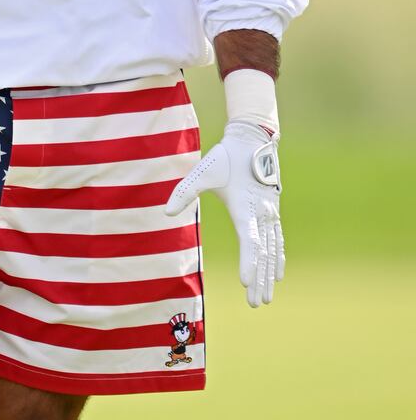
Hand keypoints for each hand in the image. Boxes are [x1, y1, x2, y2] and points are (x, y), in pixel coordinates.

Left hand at [165, 121, 283, 306]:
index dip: (249, 262)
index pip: (249, 241)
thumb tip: (166, 212)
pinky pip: (278, 240)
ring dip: (268, 274)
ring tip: (265, 298)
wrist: (252, 140)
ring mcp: (270, 213)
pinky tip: (277, 275)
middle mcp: (262, 214)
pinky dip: (278, 259)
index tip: (246, 282)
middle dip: (259, 279)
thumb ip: (185, 192)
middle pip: (263, 253)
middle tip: (255, 303)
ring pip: (272, 250)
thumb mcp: (203, 171)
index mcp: (245, 207)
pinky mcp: (272, 211)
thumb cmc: (226, 158)